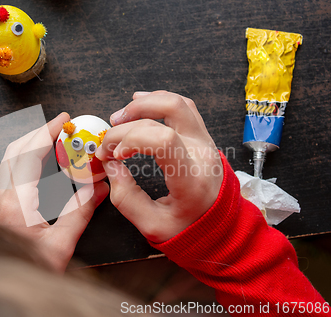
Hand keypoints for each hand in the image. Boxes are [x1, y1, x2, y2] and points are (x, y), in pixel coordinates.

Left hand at [0, 112, 108, 272]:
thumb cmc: (28, 272)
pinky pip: (8, 172)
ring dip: (30, 144)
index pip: (28, 154)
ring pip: (8, 160)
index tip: (64, 120)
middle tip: (61, 125)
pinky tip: (40, 162)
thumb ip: (81, 212)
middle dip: (38, 132)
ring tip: (54, 139)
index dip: (47, 132)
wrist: (1, 290)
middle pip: (13, 150)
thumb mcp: (61, 245)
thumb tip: (100, 187)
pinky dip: (25, 159)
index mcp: (14, 204)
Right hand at [95, 91, 222, 242]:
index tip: (114, 155)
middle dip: (130, 119)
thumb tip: (110, 165)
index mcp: (191, 179)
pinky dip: (158, 100)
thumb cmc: (188, 229)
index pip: (164, 139)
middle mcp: (202, 153)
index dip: (131, 139)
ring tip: (120, 118)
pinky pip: (183, 107)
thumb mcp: (152, 225)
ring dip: (144, 104)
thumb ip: (126, 198)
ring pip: (178, 102)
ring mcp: (205, 142)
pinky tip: (139, 105)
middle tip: (109, 138)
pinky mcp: (202, 137)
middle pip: (169, 110)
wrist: (222, 229)